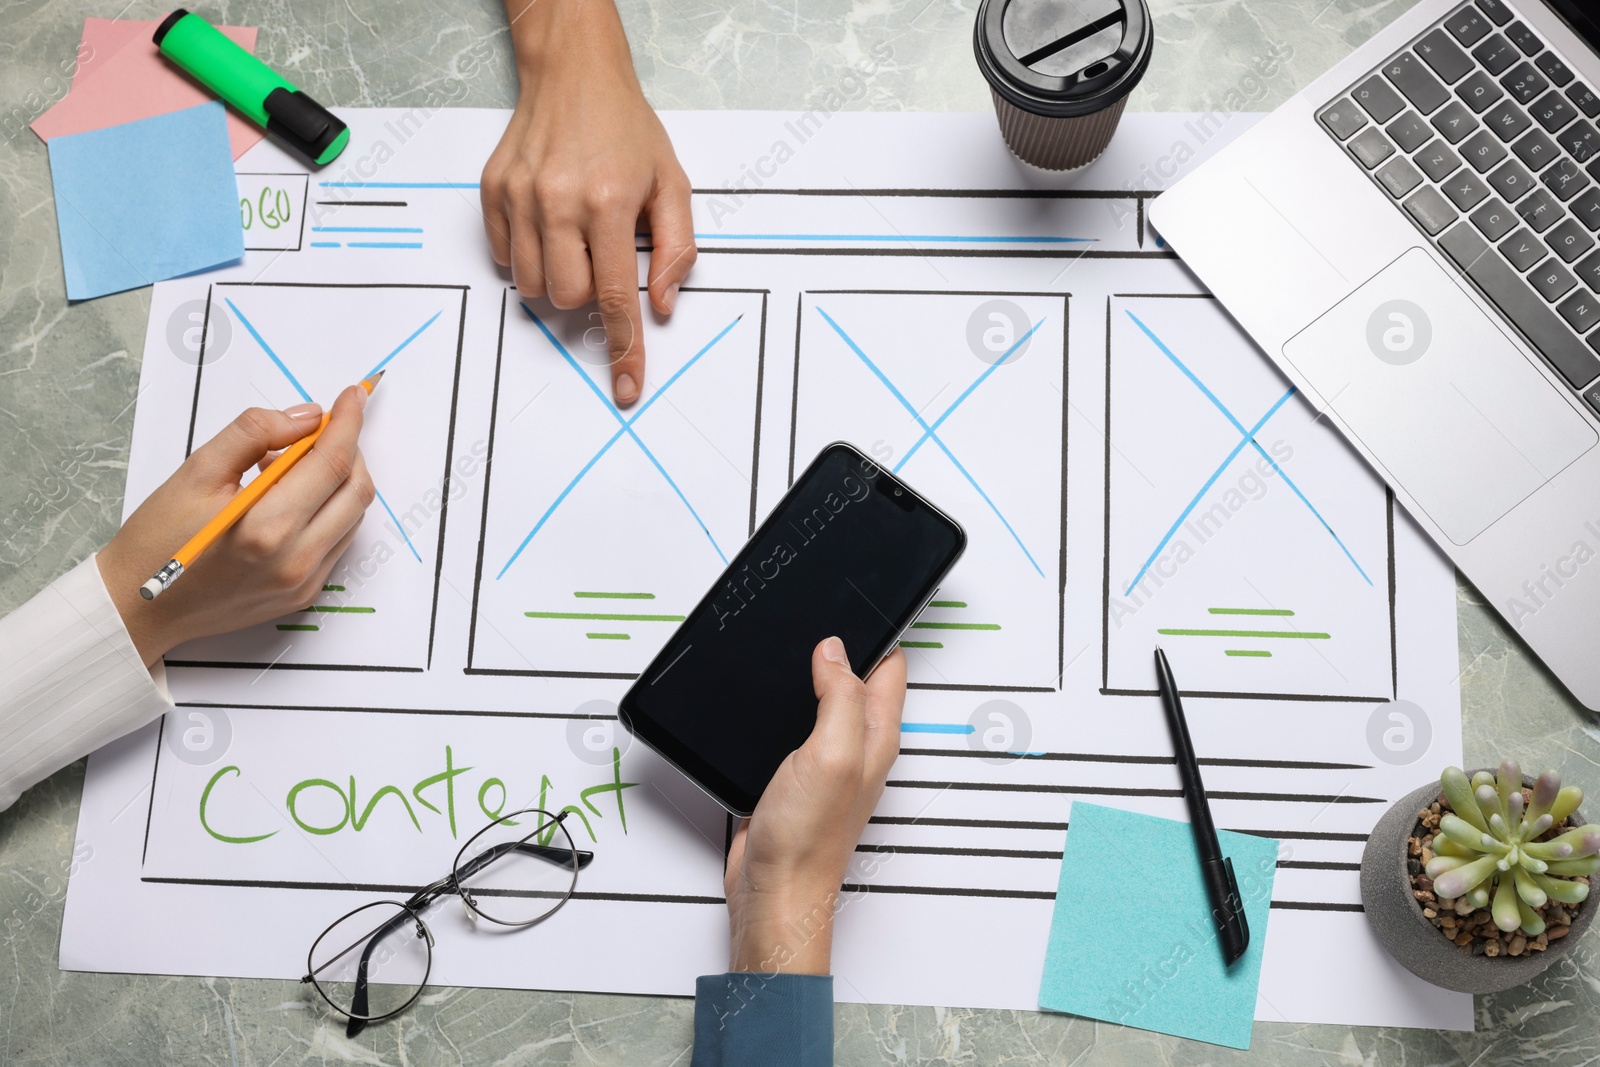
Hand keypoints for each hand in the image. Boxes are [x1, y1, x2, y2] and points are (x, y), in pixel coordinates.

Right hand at [96, 388, 374, 667]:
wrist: (142, 606)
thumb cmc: (159, 539)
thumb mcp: (196, 472)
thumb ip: (254, 434)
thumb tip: (307, 416)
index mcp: (266, 528)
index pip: (331, 463)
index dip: (347, 422)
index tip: (353, 396)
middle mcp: (295, 560)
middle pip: (355, 490)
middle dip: (349, 448)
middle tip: (324, 427)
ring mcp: (304, 582)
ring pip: (353, 516)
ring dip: (340, 480)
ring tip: (292, 465)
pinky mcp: (305, 594)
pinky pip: (338, 541)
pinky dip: (329, 510)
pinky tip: (291, 498)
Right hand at [482, 0, 695, 407]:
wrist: (574, 74)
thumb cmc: (626, 130)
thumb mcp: (673, 184)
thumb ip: (676, 248)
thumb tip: (661, 303)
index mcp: (606, 203)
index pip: (615, 298)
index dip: (624, 349)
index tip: (626, 388)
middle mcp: (557, 202)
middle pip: (567, 298)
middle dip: (588, 294)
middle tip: (601, 255)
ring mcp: (518, 197)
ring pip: (531, 285)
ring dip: (556, 278)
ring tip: (574, 237)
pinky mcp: (491, 192)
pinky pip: (503, 257)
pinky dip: (527, 255)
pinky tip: (548, 223)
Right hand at [724, 639, 906, 974]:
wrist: (771, 891)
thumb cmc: (808, 840)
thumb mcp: (832, 755)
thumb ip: (840, 698)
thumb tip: (834, 648)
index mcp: (876, 735)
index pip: (889, 666)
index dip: (879, 629)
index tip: (867, 597)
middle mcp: (855, 744)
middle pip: (857, 677)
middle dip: (843, 644)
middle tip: (828, 609)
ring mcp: (825, 759)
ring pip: (823, 698)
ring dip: (811, 674)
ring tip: (800, 642)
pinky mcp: (793, 773)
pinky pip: (794, 724)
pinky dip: (784, 704)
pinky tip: (772, 694)